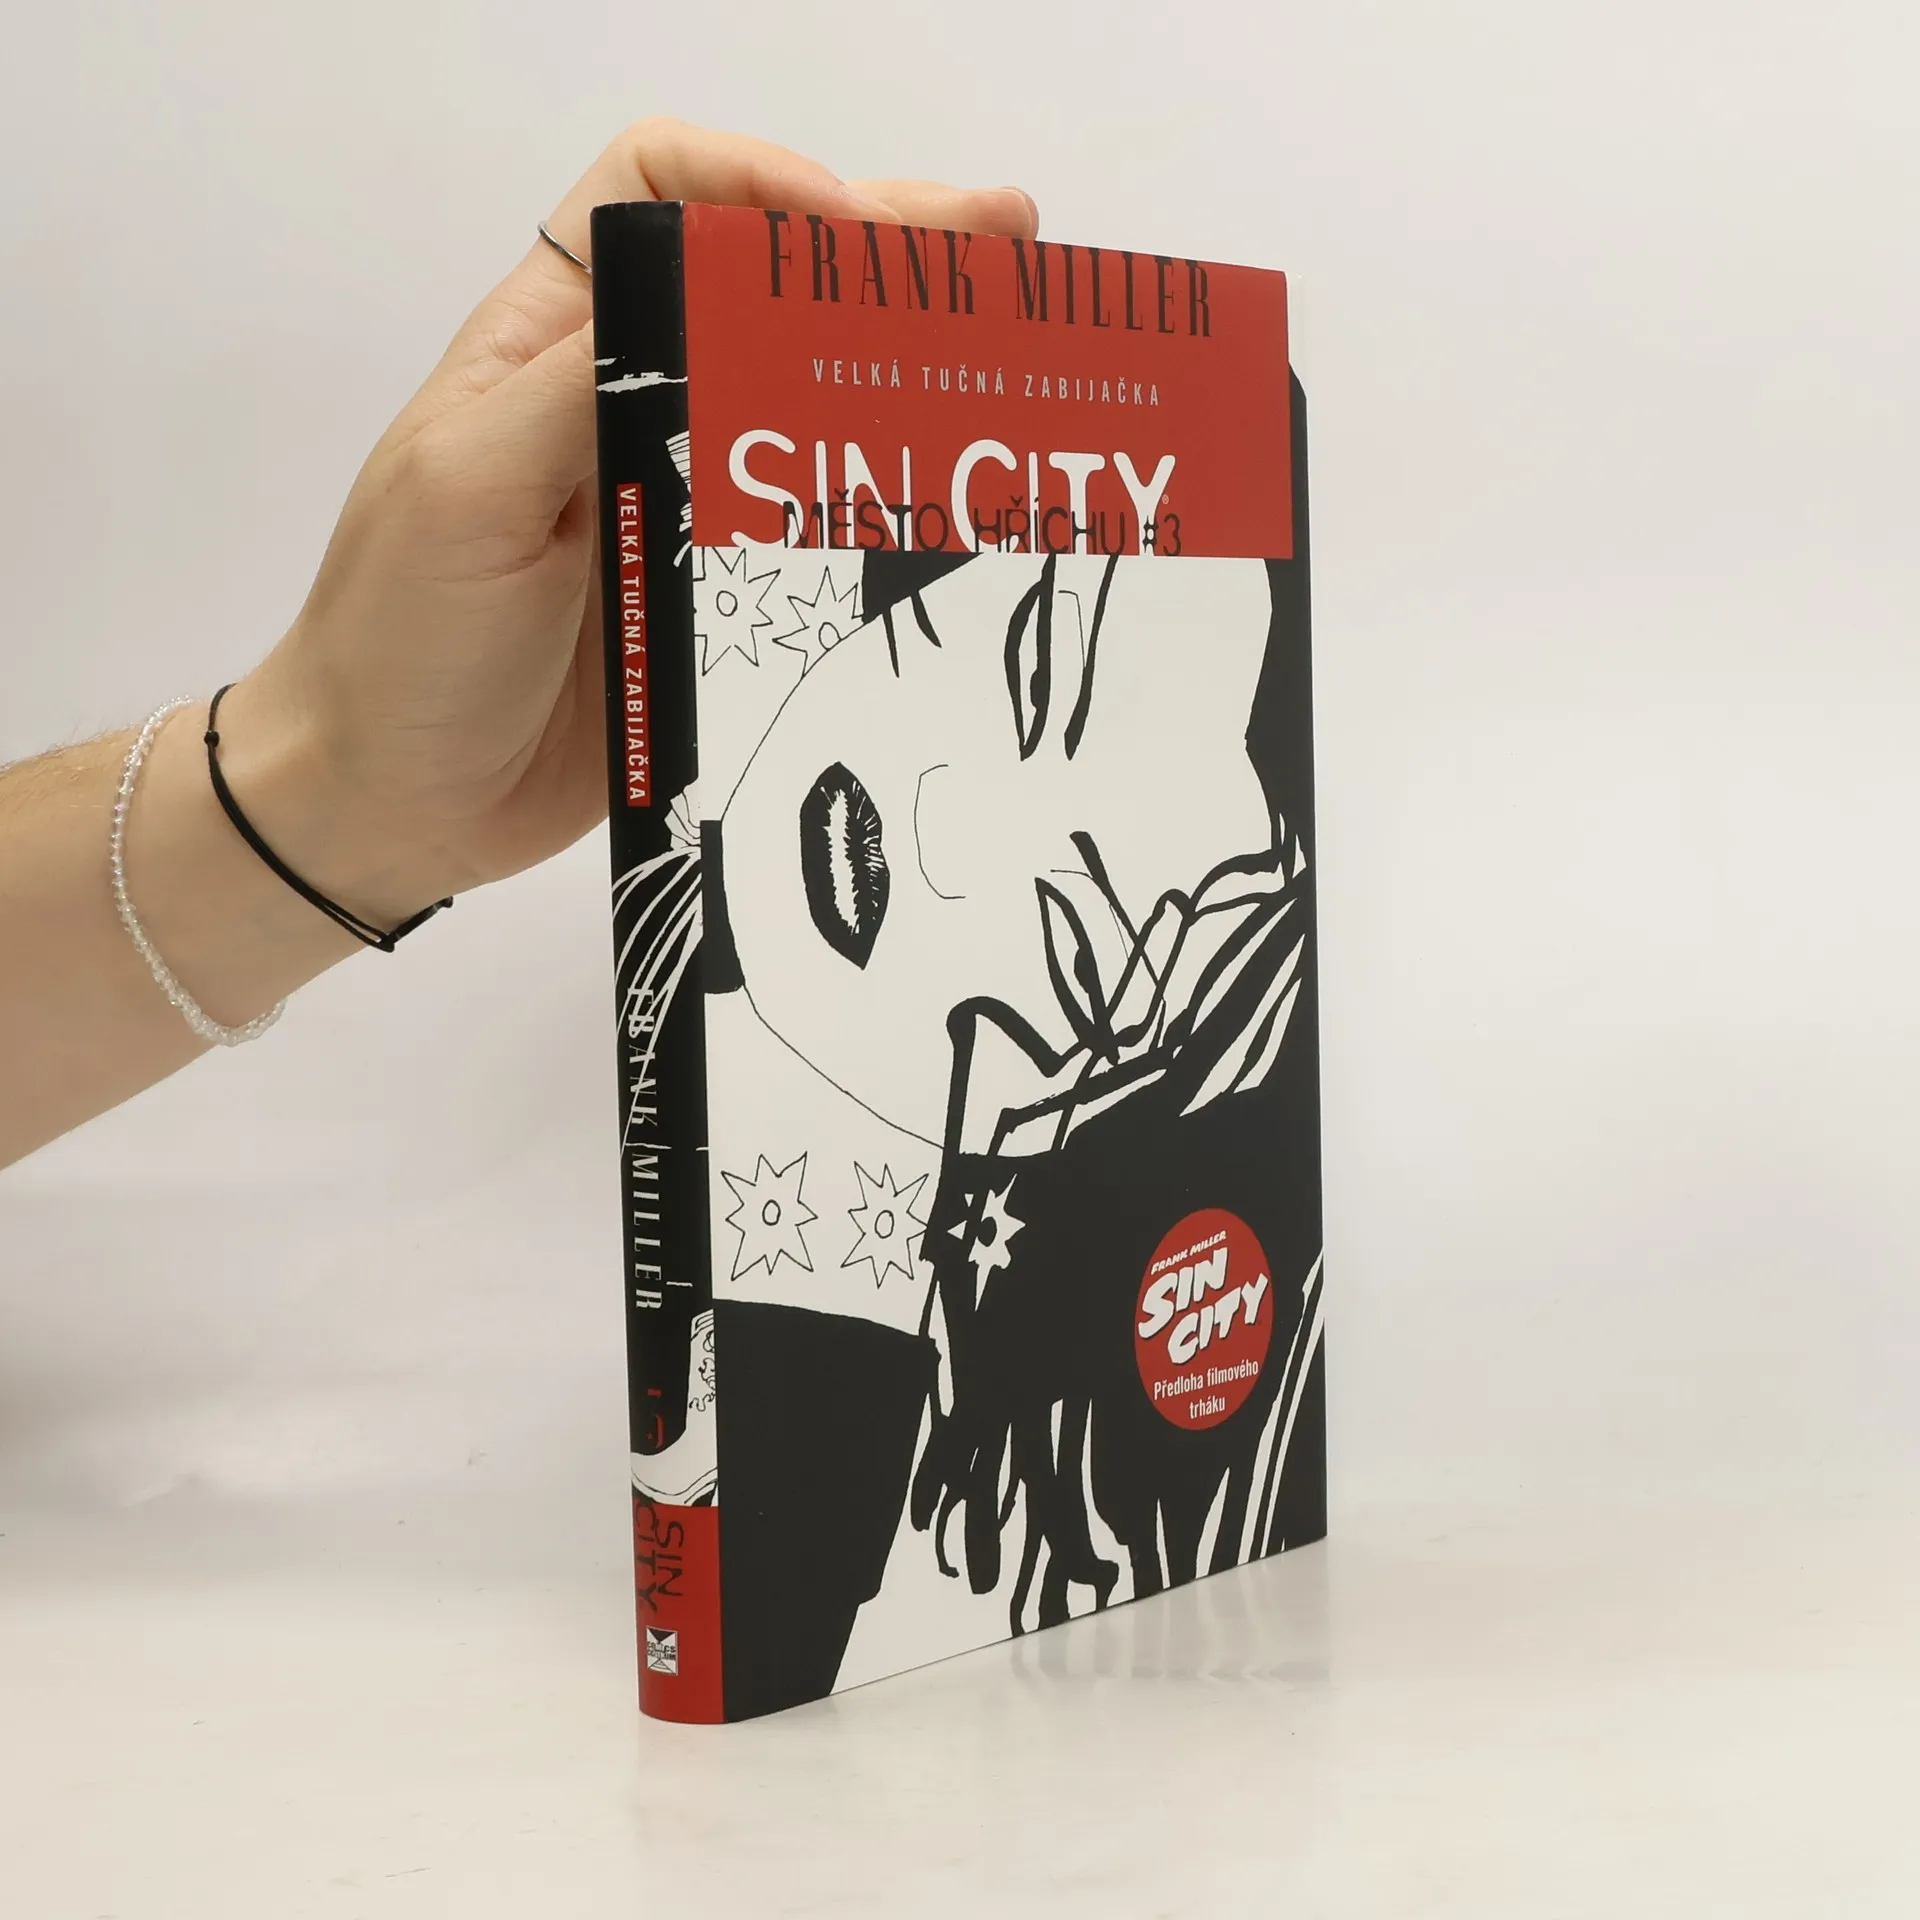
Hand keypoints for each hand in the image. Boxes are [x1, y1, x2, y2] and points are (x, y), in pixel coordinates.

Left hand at [220, 119, 1040, 925]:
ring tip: (1015, 340)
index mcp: (551, 344)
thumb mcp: (465, 489)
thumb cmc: (401, 636)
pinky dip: (892, 500)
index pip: (656, 193)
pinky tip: (961, 486)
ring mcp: (684, 505)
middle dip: (886, 250)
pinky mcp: (720, 598)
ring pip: (811, 404)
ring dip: (910, 365)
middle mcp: (628, 405)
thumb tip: (707, 291)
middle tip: (1007, 241)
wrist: (395, 803)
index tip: (848, 228)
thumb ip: (580, 387)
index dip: (755, 181)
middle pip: (765, 287)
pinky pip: (819, 533)